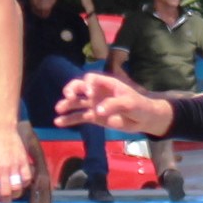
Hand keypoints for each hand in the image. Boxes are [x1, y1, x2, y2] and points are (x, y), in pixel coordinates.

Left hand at [0, 120, 31, 201]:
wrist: (2, 129)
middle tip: (4, 200)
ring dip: (15, 194)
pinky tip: (22, 182)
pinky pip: (27, 178)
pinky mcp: (24, 162)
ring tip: (14, 194)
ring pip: (18, 188)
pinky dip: (25, 183)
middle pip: (6, 193)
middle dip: (5, 200)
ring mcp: (15, 166)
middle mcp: (4, 170)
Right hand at [55, 72, 172, 135]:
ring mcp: (94, 104)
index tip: (89, 93)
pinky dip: (69, 119)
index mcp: (106, 84)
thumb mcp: (129, 103)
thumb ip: (114, 105)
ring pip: (77, 102)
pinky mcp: (94, 117)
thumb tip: (97, 111)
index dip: (87, 84)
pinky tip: (58, 122)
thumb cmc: (139, 106)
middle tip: (69, 97)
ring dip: (67, 104)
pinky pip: (79, 117)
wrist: (144, 119)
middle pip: (79, 86)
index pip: (91, 79)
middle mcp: (97, 92)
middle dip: (72, 90)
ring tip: (59, 109)